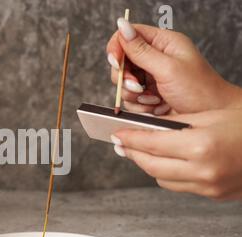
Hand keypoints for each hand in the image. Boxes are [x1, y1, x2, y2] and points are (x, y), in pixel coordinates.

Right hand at [106, 19, 240, 114]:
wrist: (210, 120)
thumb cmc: (199, 91)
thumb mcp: (168, 67)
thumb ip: (141, 50)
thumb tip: (123, 26)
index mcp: (163, 43)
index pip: (129, 35)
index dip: (117, 48)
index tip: (116, 62)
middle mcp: (155, 59)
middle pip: (122, 62)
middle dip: (126, 77)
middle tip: (138, 86)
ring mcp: (150, 79)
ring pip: (123, 83)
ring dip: (133, 94)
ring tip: (153, 99)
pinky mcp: (148, 96)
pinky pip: (130, 100)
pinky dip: (139, 105)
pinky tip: (155, 107)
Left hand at [111, 108, 241, 199]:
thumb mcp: (209, 115)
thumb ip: (175, 124)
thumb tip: (144, 127)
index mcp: (201, 146)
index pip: (151, 144)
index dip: (129, 138)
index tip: (116, 134)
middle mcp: (203, 170)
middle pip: (150, 165)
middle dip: (132, 153)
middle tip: (121, 143)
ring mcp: (209, 186)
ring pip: (161, 178)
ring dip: (148, 165)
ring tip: (142, 151)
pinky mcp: (214, 195)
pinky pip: (178, 186)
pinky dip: (167, 174)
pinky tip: (166, 162)